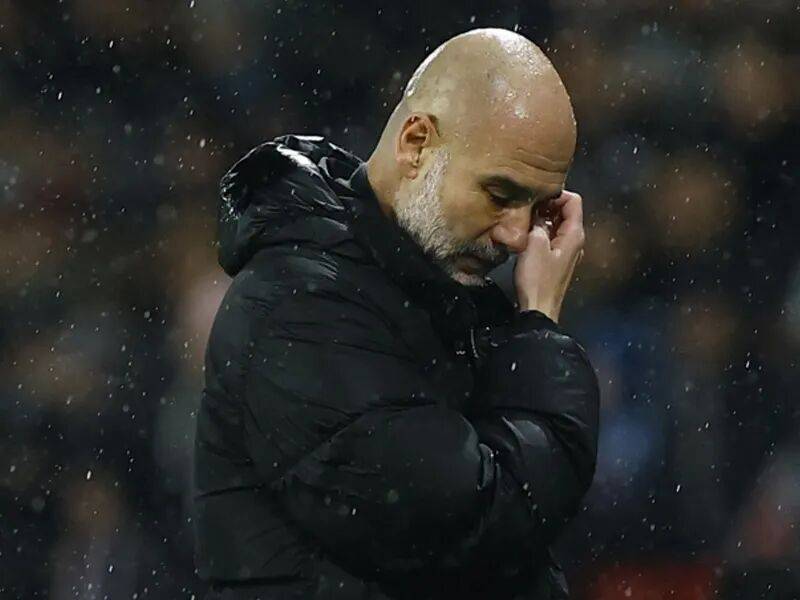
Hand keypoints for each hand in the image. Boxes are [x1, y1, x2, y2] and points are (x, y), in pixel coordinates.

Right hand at [513, 190, 584, 322]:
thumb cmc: (537, 278)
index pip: (573, 200)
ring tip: (523, 220)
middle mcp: (575, 240)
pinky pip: (552, 237)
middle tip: (526, 208)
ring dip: (542, 219)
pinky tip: (527, 236)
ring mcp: (567, 250)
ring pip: (558, 224)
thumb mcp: (534, 245)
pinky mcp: (558, 259)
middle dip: (547, 205)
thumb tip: (537, 212)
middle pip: (566, 211)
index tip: (535, 199)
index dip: (555, 194)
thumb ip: (538, 223)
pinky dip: (541, 231)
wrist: (538, 309)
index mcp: (575, 234)